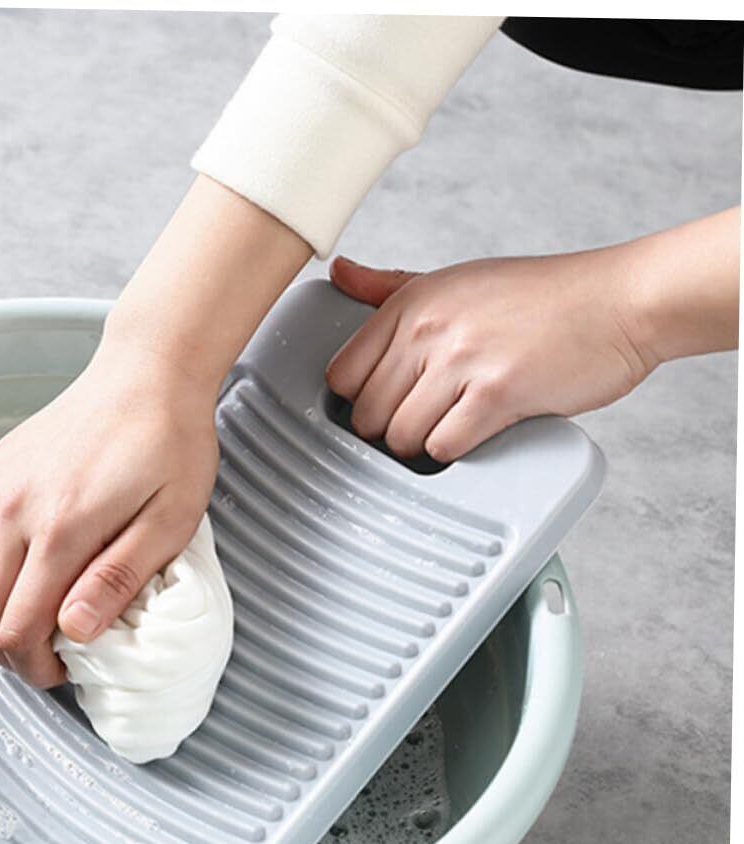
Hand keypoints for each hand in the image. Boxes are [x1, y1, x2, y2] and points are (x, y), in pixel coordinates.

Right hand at [0, 173, 311, 689]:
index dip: (33, 667)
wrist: (146, 374)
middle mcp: (9, 511)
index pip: (16, 629)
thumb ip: (117, 579)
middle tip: (42, 654)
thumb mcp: (170, 521)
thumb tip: (73, 632)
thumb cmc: (170, 447)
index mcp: (59, 530)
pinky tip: (1, 573)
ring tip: (18, 618)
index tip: (61, 671)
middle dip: (3, 652)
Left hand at [324, 247, 658, 462]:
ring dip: (421, 445)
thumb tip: (340, 273)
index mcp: (412, 302)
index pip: (341, 375)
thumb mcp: (457, 279)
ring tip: (451, 426)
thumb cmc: (544, 297)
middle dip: (389, 430)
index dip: (359, 399)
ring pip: (400, 437)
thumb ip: (390, 286)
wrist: (622, 301)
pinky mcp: (497, 394)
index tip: (384, 403)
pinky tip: (476, 430)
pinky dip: (455, 451)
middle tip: (423, 420)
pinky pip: (443, 447)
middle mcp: (429, 328)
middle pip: (366, 415)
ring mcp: (462, 361)